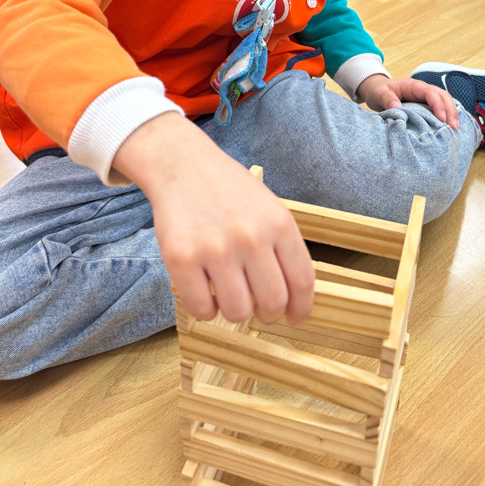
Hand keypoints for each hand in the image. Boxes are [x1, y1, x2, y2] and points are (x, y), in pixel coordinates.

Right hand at [113, 112, 314, 325]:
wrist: (184, 166)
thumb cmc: (229, 191)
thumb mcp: (269, 209)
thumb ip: (283, 247)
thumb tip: (295, 298)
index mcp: (278, 223)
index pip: (302, 281)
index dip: (301, 308)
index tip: (295, 319)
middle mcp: (251, 237)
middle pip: (273, 303)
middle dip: (268, 313)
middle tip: (258, 307)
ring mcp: (216, 249)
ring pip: (238, 312)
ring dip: (235, 311)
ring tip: (228, 292)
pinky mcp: (182, 259)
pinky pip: (202, 309)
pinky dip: (206, 309)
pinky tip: (206, 291)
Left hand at [357, 73, 459, 127]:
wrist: (376, 90)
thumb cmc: (378, 91)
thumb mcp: (378, 93)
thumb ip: (386, 98)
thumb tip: (396, 106)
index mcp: (413, 86)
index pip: (430, 93)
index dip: (438, 105)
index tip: (442, 119)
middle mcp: (423, 90)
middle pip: (443, 96)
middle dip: (451, 110)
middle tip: (454, 127)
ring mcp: (425, 98)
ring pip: (444, 102)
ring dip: (452, 114)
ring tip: (455, 129)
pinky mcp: (425, 106)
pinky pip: (440, 109)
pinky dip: (446, 116)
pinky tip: (449, 129)